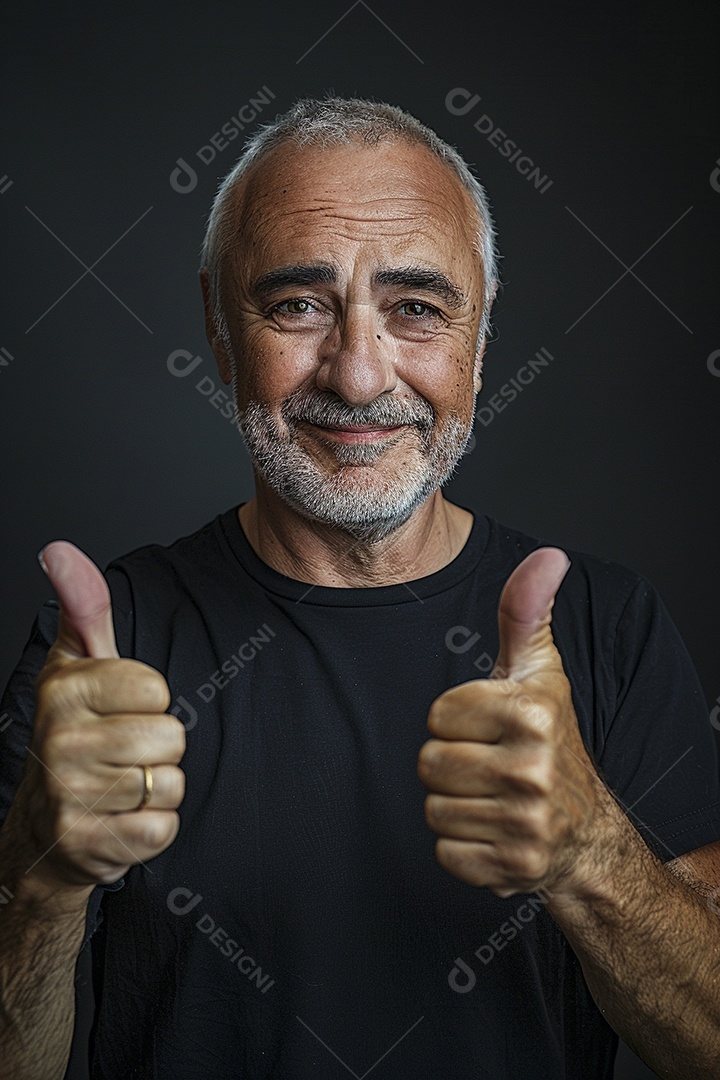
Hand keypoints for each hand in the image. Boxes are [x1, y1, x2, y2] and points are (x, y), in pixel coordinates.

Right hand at [14, 541, 184, 888]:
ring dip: (158, 789)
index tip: (119, 710)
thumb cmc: (73, 736)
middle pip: (171, 736)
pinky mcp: (89, 843)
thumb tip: (60, 550)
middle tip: (124, 754)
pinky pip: (163, 827)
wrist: (43, 831)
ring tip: (122, 786)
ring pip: (170, 782)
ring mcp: (70, 795)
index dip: (149, 700)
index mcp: (63, 690)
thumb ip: (83, 607)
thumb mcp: (76, 666)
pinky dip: (154, 828)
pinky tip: (123, 820)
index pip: (156, 687)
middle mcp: (59, 740)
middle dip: (160, 748)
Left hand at [418, 548, 600, 896]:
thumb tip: (549, 555)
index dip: (456, 720)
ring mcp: (527, 823)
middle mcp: (534, 768)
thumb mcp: (539, 672)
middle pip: (429, 763)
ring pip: (434, 809)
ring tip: (492, 798)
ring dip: (456, 806)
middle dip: (451, 763)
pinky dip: (464, 848)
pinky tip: (494, 833)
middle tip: (490, 765)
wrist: (585, 830)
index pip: (438, 715)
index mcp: (532, 713)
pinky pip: (445, 853)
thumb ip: (526, 611)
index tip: (489, 727)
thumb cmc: (550, 740)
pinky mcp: (514, 867)